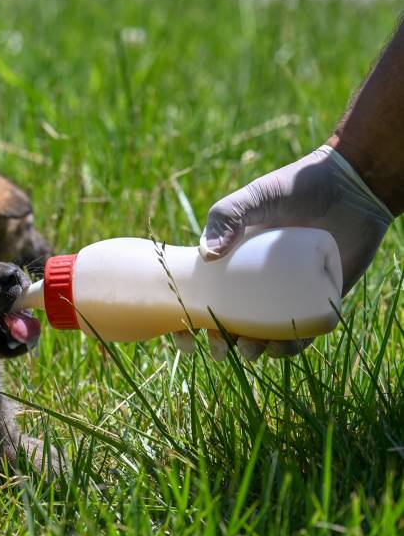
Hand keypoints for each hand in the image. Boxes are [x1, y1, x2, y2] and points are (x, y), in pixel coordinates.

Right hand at [177, 145, 393, 359]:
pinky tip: (279, 348)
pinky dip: (289, 347)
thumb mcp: (253, 197)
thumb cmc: (294, 187)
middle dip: (221, 343)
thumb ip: (227, 216)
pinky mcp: (318, 300)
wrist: (350, 185)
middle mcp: (255, 283)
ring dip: (252, 350)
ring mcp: (286, 294)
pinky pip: (301, 333)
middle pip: (229, 323)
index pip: (201, 298)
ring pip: (263, 334)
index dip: (187, 324)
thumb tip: (206, 257)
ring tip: (252, 348)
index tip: (186, 338)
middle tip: (222, 347)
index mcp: (231, 264)